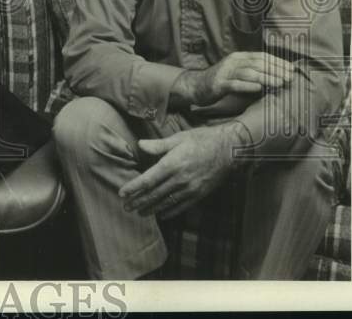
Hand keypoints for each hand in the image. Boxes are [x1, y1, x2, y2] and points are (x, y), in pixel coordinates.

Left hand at [118, 121, 247, 219]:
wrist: (229, 150)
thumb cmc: (202, 140)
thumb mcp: (179, 138)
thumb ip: (158, 145)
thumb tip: (140, 145)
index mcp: (172, 164)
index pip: (148, 180)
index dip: (134, 188)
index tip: (122, 193)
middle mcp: (180, 179)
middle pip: (155, 194)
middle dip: (139, 201)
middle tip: (126, 208)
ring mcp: (190, 188)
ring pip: (167, 202)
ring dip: (152, 209)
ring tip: (140, 213)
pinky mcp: (199, 194)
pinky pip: (182, 206)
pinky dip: (170, 211)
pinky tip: (162, 215)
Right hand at [176, 52, 294, 107]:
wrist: (197, 86)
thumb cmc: (222, 80)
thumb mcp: (239, 73)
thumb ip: (254, 72)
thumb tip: (278, 77)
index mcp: (239, 57)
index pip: (262, 56)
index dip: (278, 62)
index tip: (292, 69)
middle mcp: (232, 62)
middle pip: (257, 63)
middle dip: (275, 70)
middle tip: (289, 77)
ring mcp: (225, 72)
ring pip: (249, 73)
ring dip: (266, 77)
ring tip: (279, 83)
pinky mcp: (218, 84)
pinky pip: (235, 84)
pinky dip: (248, 86)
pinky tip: (259, 88)